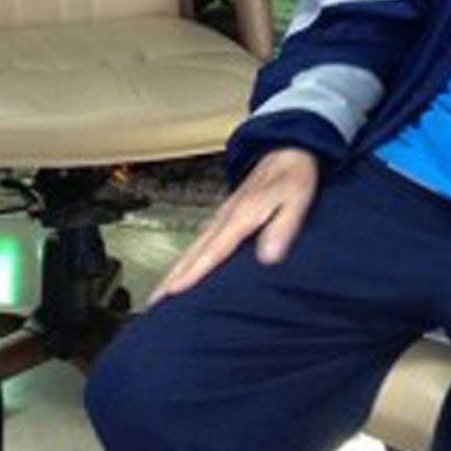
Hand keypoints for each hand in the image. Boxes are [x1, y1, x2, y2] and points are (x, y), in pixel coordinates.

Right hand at [149, 147, 318, 303]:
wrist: (287, 148)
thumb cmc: (294, 177)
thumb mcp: (296, 201)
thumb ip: (283, 228)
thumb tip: (269, 257)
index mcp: (241, 216)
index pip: (213, 251)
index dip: (193, 273)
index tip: (173, 292)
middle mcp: (226, 217)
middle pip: (193, 253)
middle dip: (172, 277)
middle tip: (153, 302)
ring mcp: (222, 216)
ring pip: (193, 248)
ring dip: (175, 270)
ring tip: (160, 292)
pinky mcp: (225, 215)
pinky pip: (201, 241)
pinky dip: (188, 258)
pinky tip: (183, 268)